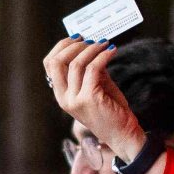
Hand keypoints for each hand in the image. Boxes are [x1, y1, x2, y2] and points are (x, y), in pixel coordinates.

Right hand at [43, 38, 145, 157]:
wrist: (124, 135)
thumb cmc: (111, 111)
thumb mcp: (97, 86)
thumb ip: (90, 69)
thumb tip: (91, 46)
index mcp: (62, 95)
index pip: (50, 64)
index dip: (62, 47)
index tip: (77, 38)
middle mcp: (64, 99)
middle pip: (56, 62)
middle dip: (72, 45)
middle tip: (90, 40)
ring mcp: (75, 100)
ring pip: (76, 63)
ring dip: (91, 48)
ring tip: (105, 44)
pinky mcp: (89, 99)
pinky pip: (93, 68)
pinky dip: (103, 56)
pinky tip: (112, 51)